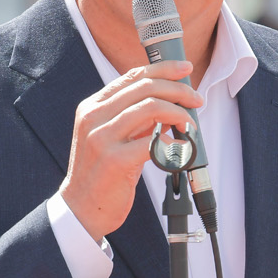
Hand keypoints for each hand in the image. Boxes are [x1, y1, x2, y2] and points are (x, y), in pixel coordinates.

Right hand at [61, 60, 201, 241]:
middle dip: (178, 90)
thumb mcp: (110, 136)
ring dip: (178, 113)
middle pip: (145, 87)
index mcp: (93, 107)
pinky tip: (181, 148)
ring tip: (190, 124)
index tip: (185, 69)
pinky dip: (173, 143)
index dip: (164, 69)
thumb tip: (169, 104)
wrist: (81, 208)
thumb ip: (133, 118)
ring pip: (150, 108)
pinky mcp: (115, 161)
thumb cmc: (101, 173)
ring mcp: (102, 138)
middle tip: (196, 100)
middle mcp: (94, 117)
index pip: (132, 76)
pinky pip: (153, 142)